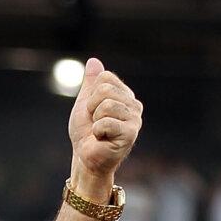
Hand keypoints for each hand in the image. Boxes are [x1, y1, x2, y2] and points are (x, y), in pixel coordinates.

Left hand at [68, 58, 141, 193]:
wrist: (85, 159)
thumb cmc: (85, 134)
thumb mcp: (85, 103)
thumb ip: (90, 83)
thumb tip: (93, 61)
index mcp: (124, 94)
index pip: (105, 78)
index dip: (91, 95)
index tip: (92, 111)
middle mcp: (134, 104)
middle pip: (104, 90)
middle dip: (91, 108)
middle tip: (95, 124)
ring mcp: (135, 119)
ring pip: (106, 105)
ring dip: (95, 121)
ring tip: (100, 132)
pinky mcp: (131, 133)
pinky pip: (106, 122)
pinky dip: (97, 132)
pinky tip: (103, 140)